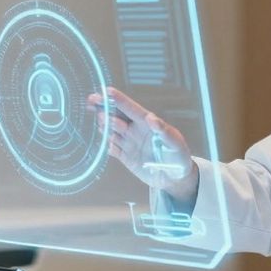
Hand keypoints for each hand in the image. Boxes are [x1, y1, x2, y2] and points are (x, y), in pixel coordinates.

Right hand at [87, 87, 197, 203]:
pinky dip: (107, 145)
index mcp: (147, 124)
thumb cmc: (178, 157)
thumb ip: (164, 132)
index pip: (132, 109)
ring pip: (113, 131)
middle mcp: (136, 131)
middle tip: (92, 99)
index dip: (120, 100)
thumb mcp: (175, 144)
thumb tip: (151, 118)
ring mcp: (129, 143)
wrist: (174, 179)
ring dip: (105, 124)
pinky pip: (113, 149)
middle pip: (117, 116)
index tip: (108, 91)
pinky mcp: (125, 157)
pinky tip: (103, 141)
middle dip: (105, 107)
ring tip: (100, 120)